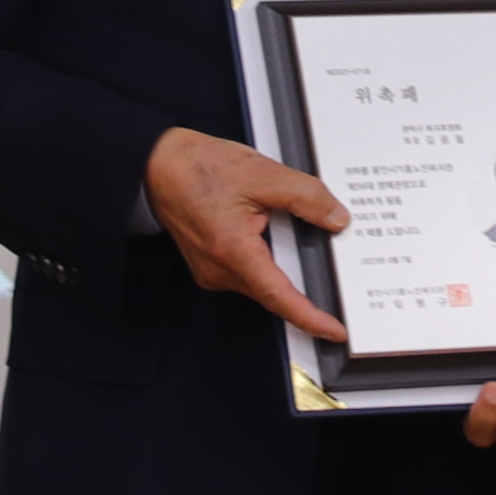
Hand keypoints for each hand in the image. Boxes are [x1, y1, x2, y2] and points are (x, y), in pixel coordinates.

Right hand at [147, 124, 345, 343]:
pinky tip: (264, 231)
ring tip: (282, 228)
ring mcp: (211, 271)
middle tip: (327, 263)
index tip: (334, 331)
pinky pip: (246, 272)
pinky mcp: (209, 266)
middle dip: (302, 284)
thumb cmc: (199, 167)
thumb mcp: (263, 174)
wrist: (159, 163)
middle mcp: (218, 270)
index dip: (310, 318)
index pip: (280, 296)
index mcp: (233, 251)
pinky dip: (263, 259)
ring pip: (260, 281)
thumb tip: (336, 218)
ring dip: (280, 265)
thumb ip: (306, 197)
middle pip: (273, 291)